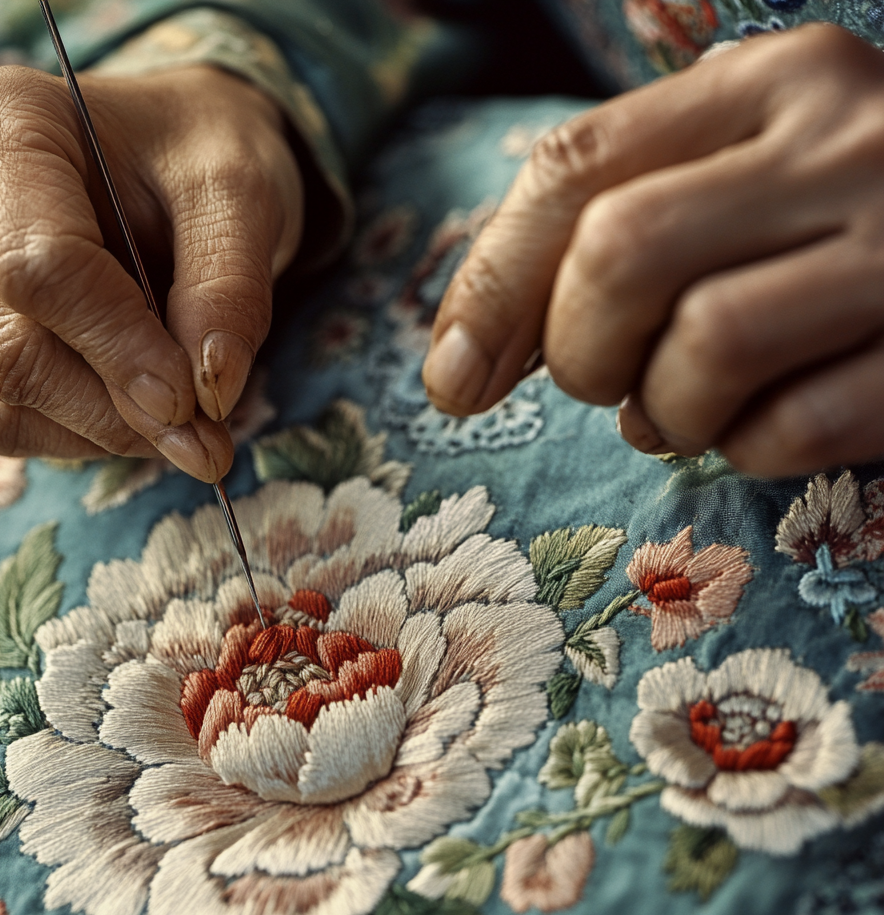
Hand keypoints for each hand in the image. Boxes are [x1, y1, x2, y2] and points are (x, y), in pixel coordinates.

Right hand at [0, 63, 303, 480]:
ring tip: (183, 417)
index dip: (121, 350)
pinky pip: (1, 417)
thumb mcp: (241, 196)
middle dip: (119, 411)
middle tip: (208, 440)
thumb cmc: (199, 157)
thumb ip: (229, 292)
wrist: (170, 155)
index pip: (37, 270)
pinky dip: (79, 435)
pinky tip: (133, 410)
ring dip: (106, 431)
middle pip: (11, 349)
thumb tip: (211, 396)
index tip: (195, 403)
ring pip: (1, 398)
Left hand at [423, 24, 883, 476]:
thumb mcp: (729, 182)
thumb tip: (461, 363)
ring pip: (705, 346)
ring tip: (683, 409)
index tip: (453, 382)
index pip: (572, 169)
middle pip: (620, 255)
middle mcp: (841, 137)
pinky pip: (793, 428)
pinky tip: (762, 429)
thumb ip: (611, 230)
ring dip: (664, 411)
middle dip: (579, 353)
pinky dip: (747, 450)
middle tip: (606, 383)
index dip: (489, 288)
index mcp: (763, 84)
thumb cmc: (837, 227)